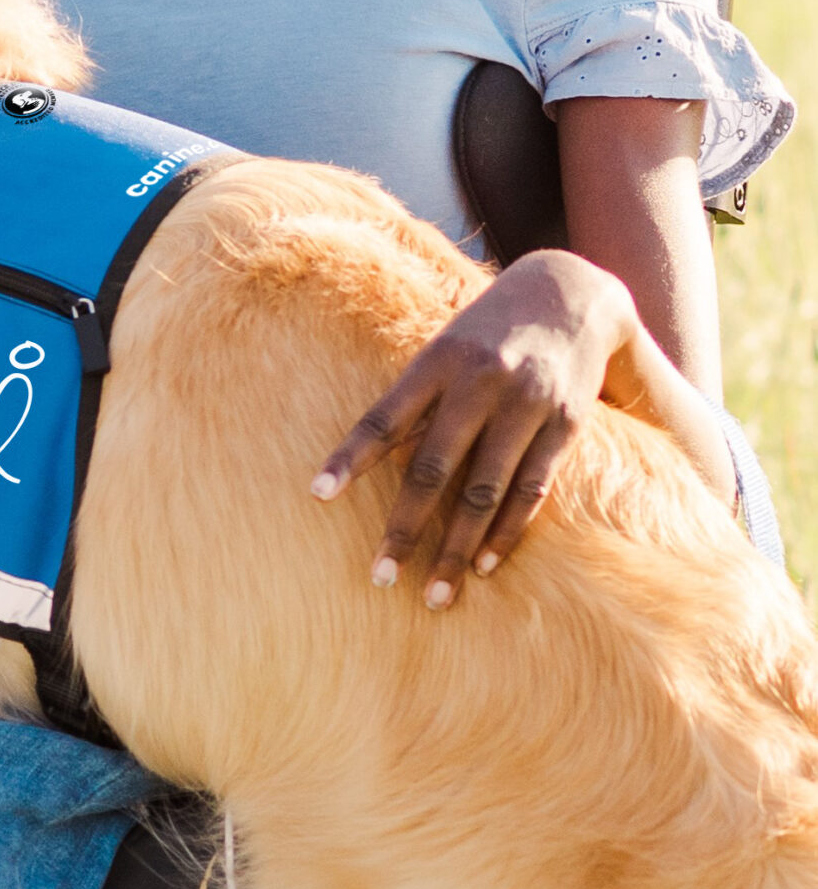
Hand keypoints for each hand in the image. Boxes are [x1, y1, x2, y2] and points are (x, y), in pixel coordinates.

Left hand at [312, 250, 640, 605]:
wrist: (572, 294)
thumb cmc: (486, 330)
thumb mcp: (444, 347)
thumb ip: (416, 400)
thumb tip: (381, 463)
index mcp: (437, 360)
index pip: (384, 417)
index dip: (349, 457)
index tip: (317, 496)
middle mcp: (480, 382)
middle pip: (434, 468)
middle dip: (405, 527)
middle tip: (381, 576)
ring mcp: (525, 404)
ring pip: (484, 490)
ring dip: (457, 547)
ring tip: (435, 594)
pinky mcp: (565, 425)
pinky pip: (532, 490)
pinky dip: (506, 532)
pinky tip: (483, 565)